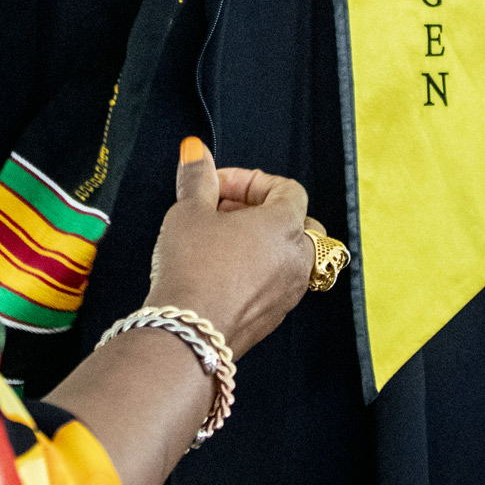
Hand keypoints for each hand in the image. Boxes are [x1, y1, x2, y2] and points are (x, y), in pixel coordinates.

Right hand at [146, 138, 314, 359]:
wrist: (188, 332)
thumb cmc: (193, 269)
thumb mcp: (189, 211)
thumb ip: (198, 178)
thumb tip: (196, 152)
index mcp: (285, 225)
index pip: (287, 188)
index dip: (251, 180)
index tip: (217, 185)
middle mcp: (297, 259)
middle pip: (295, 222)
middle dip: (258, 210)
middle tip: (221, 211)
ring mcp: (289, 292)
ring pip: (286, 256)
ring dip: (258, 242)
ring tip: (217, 241)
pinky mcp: (273, 318)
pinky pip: (274, 284)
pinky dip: (255, 271)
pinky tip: (218, 273)